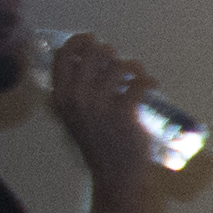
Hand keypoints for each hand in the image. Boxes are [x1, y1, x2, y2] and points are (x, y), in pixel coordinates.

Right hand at [41, 30, 159, 195]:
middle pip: (92, 55)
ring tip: (137, 72)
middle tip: (116, 58)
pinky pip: (140, 82)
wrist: (114, 174)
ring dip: (131, 65)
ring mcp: (101, 104)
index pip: (62, 58)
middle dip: (107, 51)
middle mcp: (77, 97)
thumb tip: (87, 60)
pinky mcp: (125, 111)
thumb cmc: (97, 144)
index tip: (88, 38)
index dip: (76, 43)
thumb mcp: (74, 117)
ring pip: (118, 65)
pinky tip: (151, 83)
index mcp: (61, 97)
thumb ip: (74, 91)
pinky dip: (148, 80)